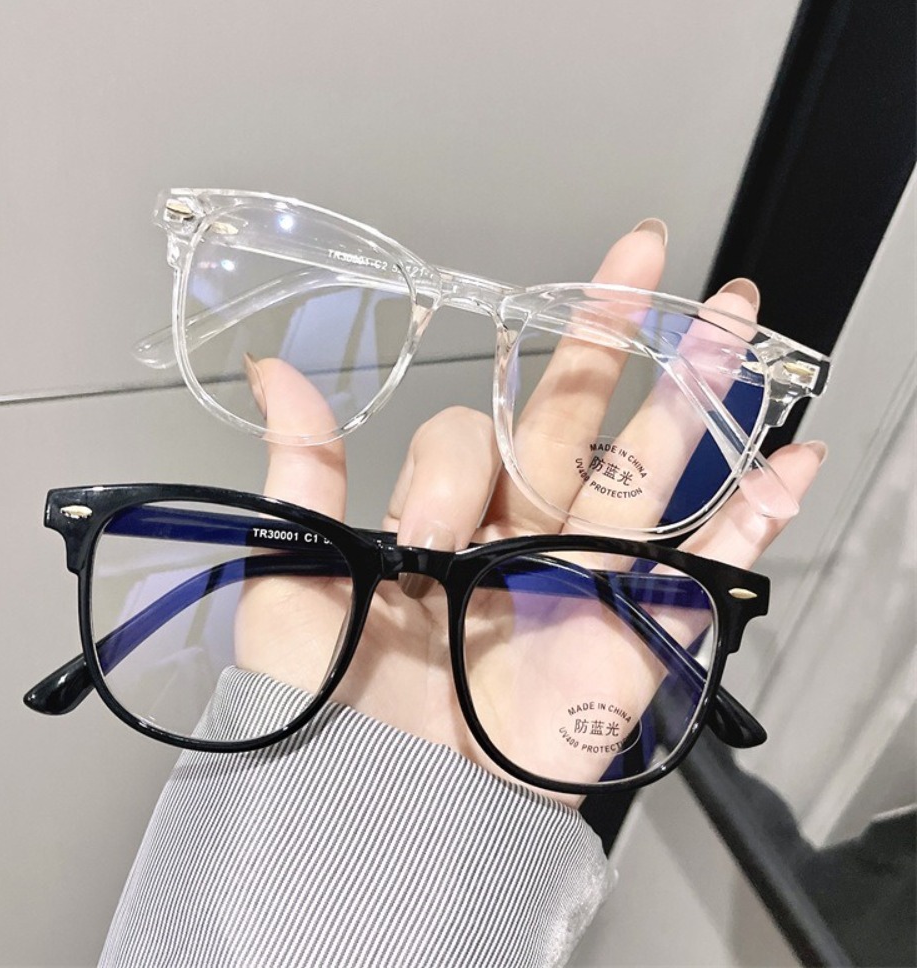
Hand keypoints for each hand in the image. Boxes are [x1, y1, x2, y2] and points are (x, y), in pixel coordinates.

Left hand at [234, 220, 826, 804]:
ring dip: (694, 392)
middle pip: (577, 414)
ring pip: (647, 464)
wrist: (381, 812)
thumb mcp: (298, 576)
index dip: (452, 467)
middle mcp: (516, 534)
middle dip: (612, 333)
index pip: (472, 435)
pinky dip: (753, 517)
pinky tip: (790, 461)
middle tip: (646, 254)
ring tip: (731, 319)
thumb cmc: (328, 710)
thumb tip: (275, 371)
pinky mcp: (633, 630)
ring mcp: (583, 575)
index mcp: (444, 517)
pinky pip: (704, 565)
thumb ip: (301, 473)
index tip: (422, 534)